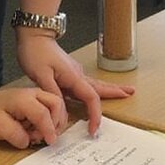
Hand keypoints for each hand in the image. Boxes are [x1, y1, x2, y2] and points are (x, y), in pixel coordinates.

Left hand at [0, 86, 67, 148]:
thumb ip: (14, 134)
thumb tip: (28, 141)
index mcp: (22, 99)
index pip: (43, 113)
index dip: (49, 129)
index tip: (50, 142)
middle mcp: (32, 94)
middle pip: (56, 104)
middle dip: (56, 122)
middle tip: (46, 136)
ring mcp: (35, 96)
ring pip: (57, 106)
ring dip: (54, 122)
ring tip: (38, 133)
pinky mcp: (36, 102)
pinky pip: (51, 109)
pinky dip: (50, 121)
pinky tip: (37, 129)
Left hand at [16, 33, 133, 135]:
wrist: (33, 34)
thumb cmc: (35, 52)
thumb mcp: (40, 75)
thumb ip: (53, 93)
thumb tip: (63, 111)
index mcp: (73, 76)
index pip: (91, 98)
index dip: (95, 115)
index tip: (94, 129)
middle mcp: (77, 74)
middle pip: (100, 87)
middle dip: (116, 92)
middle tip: (131, 94)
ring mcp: (73, 72)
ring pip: (93, 85)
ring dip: (108, 90)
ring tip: (122, 93)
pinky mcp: (67, 72)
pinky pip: (83, 85)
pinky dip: (93, 91)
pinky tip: (95, 91)